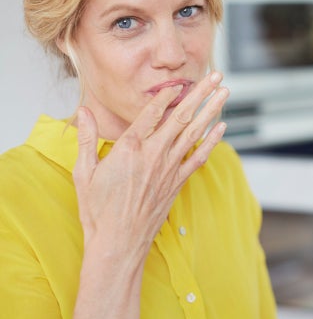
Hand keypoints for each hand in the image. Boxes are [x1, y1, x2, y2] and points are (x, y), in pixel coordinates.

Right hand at [73, 72, 228, 260]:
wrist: (118, 242)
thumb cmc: (98, 210)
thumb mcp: (84, 172)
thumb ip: (86, 139)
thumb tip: (82, 112)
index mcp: (129, 149)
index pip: (151, 113)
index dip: (166, 94)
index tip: (178, 79)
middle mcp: (153, 155)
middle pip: (181, 117)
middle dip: (200, 93)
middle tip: (215, 76)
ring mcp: (169, 169)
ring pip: (194, 132)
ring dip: (211, 110)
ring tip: (225, 92)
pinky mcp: (177, 183)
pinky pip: (199, 157)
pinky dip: (212, 141)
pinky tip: (222, 127)